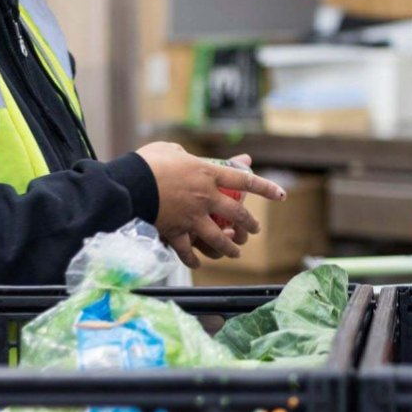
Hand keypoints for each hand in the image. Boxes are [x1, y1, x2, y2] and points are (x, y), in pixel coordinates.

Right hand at [135, 143, 285, 267]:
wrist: (130, 184)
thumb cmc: (148, 162)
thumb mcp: (170, 149)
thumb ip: (181, 153)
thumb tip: (181, 154)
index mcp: (208, 174)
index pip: (245, 181)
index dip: (265, 188)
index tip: (280, 195)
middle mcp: (206, 198)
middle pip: (237, 214)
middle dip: (248, 224)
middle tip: (254, 230)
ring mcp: (193, 218)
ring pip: (219, 238)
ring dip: (229, 247)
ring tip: (235, 253)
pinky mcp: (176, 232)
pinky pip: (188, 251)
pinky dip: (193, 259)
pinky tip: (197, 263)